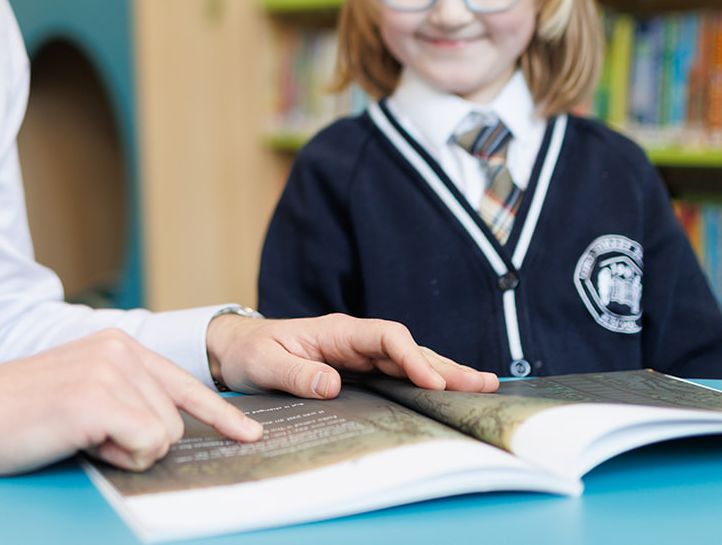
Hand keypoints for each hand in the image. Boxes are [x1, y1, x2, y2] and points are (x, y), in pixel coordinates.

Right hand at [0, 329, 262, 476]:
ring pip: (163, 436)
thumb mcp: (78, 393)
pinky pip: (144, 445)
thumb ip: (122, 397)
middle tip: (85, 436)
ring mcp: (110, 370)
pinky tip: (78, 440)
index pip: (183, 383)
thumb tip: (166, 428)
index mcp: (116, 344)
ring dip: (125, 451)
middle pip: (176, 420)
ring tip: (77, 436)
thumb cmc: (12, 416)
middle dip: (138, 444)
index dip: (219, 414)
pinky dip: (116, 456)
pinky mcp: (99, 398)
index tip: (249, 434)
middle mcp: (119, 348)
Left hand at [206, 312, 498, 398]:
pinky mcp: (359, 370)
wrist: (237, 348)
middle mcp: (354, 339)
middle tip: (484, 384)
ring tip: (484, 387)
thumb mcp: (265, 363)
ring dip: (444, 373)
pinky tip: (449, 392)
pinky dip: (426, 381)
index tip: (432, 381)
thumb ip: (296, 372)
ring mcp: (360, 354)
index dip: (412, 357)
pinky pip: (398, 374)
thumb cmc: (250, 352)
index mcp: (337, 330)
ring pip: (410, 361)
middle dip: (446, 365)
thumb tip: (332, 383)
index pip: (386, 337)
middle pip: (409, 348)